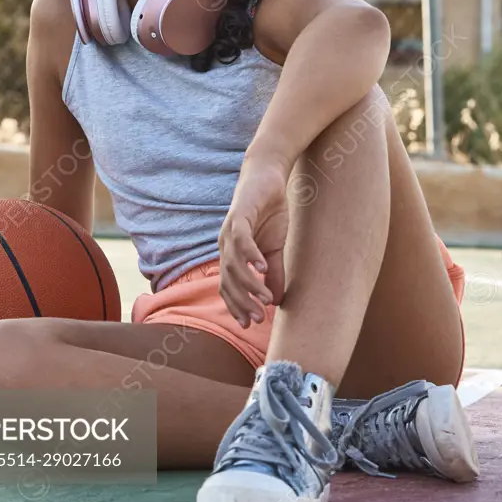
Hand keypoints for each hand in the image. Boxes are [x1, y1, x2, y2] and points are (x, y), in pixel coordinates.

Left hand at [218, 161, 288, 328]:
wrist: (267, 177)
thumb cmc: (269, 212)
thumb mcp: (274, 248)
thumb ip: (273, 273)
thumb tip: (276, 301)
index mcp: (232, 254)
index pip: (228, 286)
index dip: (236, 306)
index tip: (249, 325)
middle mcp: (226, 245)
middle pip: (227, 280)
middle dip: (242, 302)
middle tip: (258, 319)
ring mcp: (230, 231)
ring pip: (233, 264)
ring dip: (247, 283)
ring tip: (263, 298)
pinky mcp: (239, 215)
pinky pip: (241, 240)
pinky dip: (250, 255)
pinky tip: (262, 267)